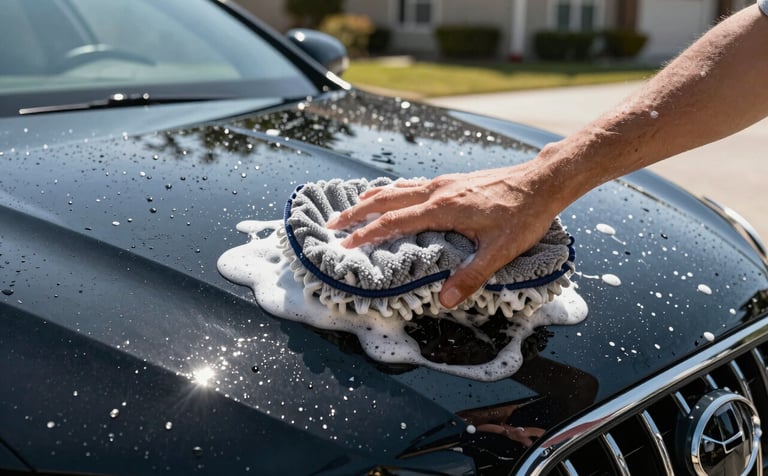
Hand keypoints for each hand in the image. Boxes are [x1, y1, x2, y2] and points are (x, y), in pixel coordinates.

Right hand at [326, 162, 564, 307]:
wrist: (542, 180)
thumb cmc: (524, 214)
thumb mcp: (501, 250)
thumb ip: (472, 275)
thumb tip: (444, 299)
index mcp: (443, 208)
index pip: (394, 221)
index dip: (367, 233)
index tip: (345, 244)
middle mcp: (438, 191)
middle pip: (386, 199)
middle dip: (356, 212)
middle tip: (332, 224)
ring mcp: (445, 183)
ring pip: (398, 188)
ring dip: (372, 199)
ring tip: (351, 207)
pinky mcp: (453, 182)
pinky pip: (412, 185)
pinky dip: (393, 191)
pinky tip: (392, 196)